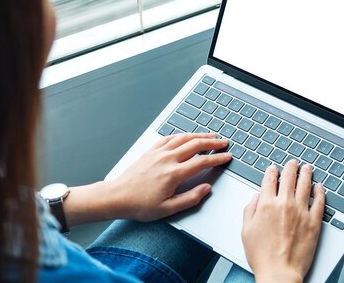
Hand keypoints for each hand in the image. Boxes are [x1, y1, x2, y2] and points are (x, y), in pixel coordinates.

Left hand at [108, 133, 231, 220]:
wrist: (117, 197)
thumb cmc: (140, 205)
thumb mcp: (168, 209)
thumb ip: (190, 198)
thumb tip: (206, 188)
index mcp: (173, 174)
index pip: (202, 162)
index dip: (217, 158)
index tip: (227, 157)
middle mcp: (167, 159)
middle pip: (195, 144)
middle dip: (212, 142)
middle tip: (223, 143)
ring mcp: (158, 153)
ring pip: (183, 138)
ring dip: (199, 135)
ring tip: (210, 135)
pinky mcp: (150, 151)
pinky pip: (169, 138)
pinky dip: (181, 135)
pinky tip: (186, 136)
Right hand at [242, 161, 324, 282]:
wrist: (279, 272)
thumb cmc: (262, 256)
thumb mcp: (246, 230)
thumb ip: (250, 210)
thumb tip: (257, 197)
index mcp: (266, 204)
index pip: (270, 179)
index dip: (272, 171)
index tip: (273, 168)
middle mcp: (284, 204)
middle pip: (289, 177)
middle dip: (291, 167)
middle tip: (293, 163)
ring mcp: (301, 211)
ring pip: (305, 184)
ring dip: (306, 173)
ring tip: (307, 168)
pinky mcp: (314, 222)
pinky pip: (319, 201)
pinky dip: (320, 191)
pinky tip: (319, 187)